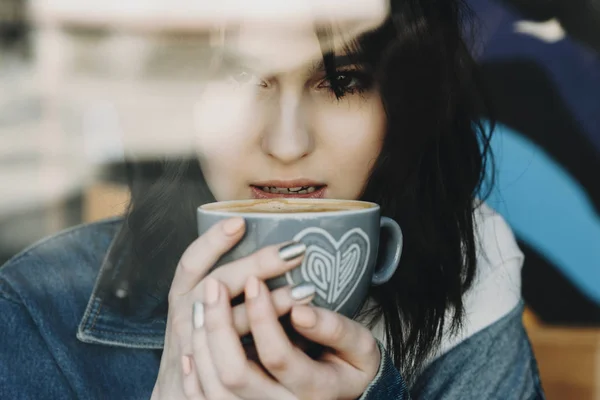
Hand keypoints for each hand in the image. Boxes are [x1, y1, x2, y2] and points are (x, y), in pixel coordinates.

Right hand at [151, 217, 312, 399]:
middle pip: (218, 285)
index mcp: (183, 295)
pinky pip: (241, 362)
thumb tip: (249, 235)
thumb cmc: (195, 337)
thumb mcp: (198, 304)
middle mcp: (185, 318)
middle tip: (295, 251)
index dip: (213, 241)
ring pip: (233, 325)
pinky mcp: (211, 375)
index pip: (191, 262)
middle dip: (257, 265)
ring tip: (305, 291)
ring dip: (270, 307)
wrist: (176, 392)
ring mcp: (196, 348)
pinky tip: (301, 335)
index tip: (240, 222)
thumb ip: (221, 279)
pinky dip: (270, 344)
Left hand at [185, 276, 380, 399]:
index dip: (262, 316)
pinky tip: (191, 343)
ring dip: (202, 343)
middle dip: (219, 325)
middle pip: (235, 374)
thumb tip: (301, 308)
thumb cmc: (352, 366)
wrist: (342, 394)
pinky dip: (194, 373)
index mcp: (313, 390)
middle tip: (214, 284)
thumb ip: (336, 329)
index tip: (254, 279)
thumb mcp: (360, 348)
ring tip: (201, 304)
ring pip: (215, 387)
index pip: (277, 356)